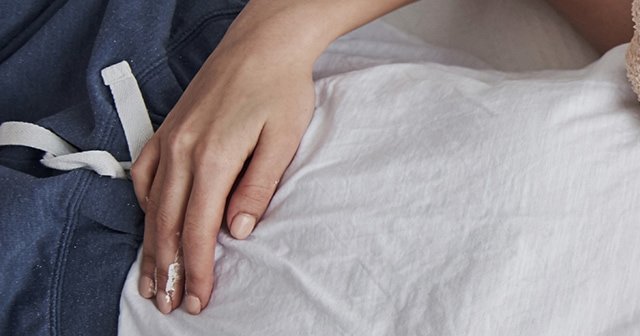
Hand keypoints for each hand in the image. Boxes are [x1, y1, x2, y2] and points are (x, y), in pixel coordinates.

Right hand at [128, 40, 316, 314]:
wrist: (261, 44)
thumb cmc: (280, 88)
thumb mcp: (283, 139)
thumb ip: (258, 186)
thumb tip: (239, 229)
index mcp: (213, 157)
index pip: (199, 228)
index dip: (196, 268)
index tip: (197, 297)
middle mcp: (182, 151)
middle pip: (168, 224)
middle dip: (167, 270)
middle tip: (167, 303)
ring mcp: (169, 140)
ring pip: (152, 206)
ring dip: (150, 246)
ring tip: (151, 279)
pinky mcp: (166, 131)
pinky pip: (145, 177)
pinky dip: (145, 207)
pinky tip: (152, 225)